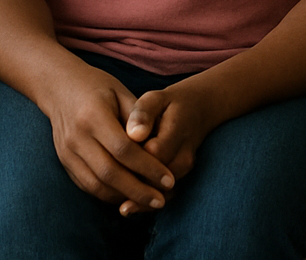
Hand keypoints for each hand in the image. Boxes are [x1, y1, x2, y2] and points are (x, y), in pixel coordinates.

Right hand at [39, 63, 175, 214]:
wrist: (59, 87)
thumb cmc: (97, 87)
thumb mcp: (121, 92)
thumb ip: (139, 118)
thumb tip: (155, 146)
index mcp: (93, 116)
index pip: (123, 149)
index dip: (148, 167)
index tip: (168, 179)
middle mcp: (76, 137)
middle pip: (110, 173)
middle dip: (138, 190)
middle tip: (161, 200)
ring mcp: (67, 152)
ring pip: (96, 185)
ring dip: (124, 197)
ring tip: (148, 202)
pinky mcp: (64, 162)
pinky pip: (87, 186)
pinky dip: (108, 195)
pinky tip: (127, 196)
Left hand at [120, 80, 220, 212]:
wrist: (198, 110)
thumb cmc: (169, 103)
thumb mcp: (156, 99)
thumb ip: (143, 114)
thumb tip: (134, 134)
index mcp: (176, 130)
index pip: (153, 153)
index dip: (132, 161)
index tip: (109, 162)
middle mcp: (184, 154)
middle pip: (158, 178)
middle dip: (134, 186)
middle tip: (107, 188)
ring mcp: (185, 167)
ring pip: (163, 191)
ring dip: (141, 199)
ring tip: (117, 204)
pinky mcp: (182, 176)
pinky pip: (167, 194)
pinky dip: (148, 202)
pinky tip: (127, 205)